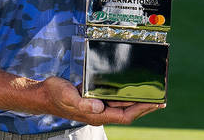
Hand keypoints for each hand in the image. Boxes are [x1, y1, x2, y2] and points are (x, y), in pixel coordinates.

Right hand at [40, 77, 162, 125]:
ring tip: (149, 94)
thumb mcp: (68, 97)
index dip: (141, 110)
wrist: (43, 94)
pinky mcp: (93, 99)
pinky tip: (128, 88)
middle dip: (144, 106)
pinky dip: (123, 94)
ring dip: (135, 100)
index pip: (125, 116)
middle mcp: (98, 112)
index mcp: (96, 114)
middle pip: (127, 112)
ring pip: (121, 105)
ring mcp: (96, 106)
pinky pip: (112, 99)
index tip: (155, 103)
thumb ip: (83, 103)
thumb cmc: (55, 95)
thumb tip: (99, 106)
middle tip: (160, 99)